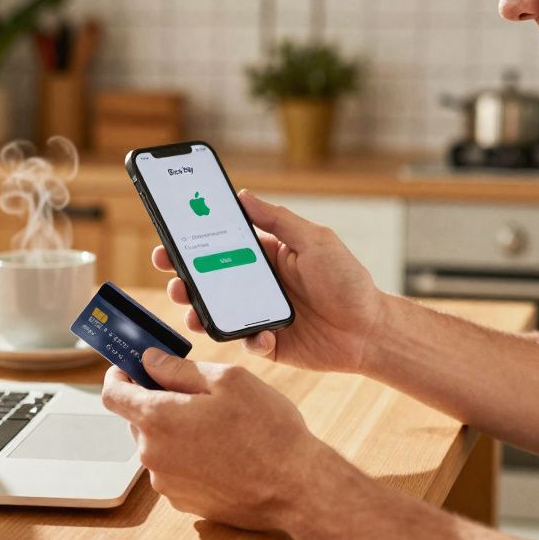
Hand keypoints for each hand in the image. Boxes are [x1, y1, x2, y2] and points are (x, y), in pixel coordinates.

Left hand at [101, 349, 333, 530]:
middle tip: (193, 392)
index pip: (113, 394)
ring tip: (216, 425)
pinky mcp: (182, 501)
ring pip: (157, 444)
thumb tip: (150, 361)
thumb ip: (179, 369)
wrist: (295, 488)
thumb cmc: (266, 430)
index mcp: (158, 418)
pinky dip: (187, 456)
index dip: (119, 376)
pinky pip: (173, 469)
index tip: (132, 368)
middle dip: (156, 401)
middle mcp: (152, 454)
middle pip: (136, 419)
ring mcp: (166, 482)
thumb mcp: (227, 380)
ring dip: (174, 430)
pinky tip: (220, 452)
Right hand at [152, 190, 385, 372]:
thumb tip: (243, 195)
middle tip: (172, 278)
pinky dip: (247, 339)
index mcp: (265, 257)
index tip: (169, 240)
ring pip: (216, 313)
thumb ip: (279, 220)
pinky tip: (261, 335)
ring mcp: (259, 315)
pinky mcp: (268, 343)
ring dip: (199, 312)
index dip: (192, 243)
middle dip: (183, 279)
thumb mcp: (316, 241)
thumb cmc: (348, 281)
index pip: (220, 246)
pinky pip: (245, 341)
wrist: (370, 330)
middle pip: (208, 281)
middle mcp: (256, 285)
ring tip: (193, 311)